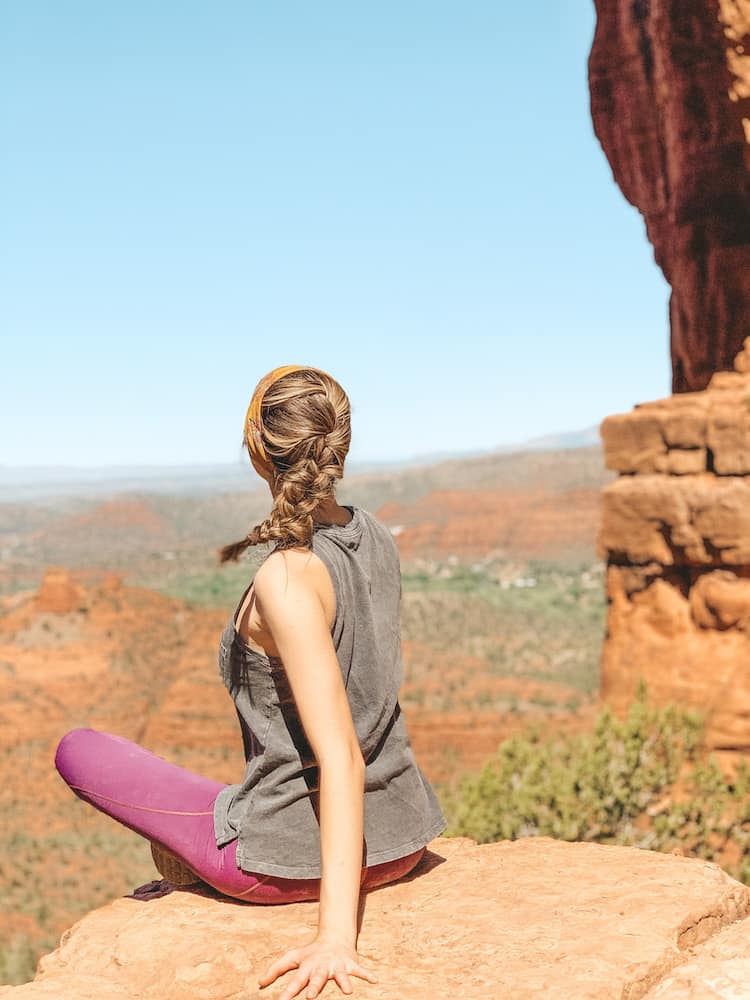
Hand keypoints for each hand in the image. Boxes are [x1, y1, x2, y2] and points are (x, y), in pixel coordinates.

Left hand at [258, 931, 377, 999]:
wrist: (333, 937)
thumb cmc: (310, 953)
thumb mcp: (292, 958)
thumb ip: (275, 970)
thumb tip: (259, 983)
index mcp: (307, 966)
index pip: (296, 980)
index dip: (288, 991)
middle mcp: (321, 966)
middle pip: (317, 978)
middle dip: (315, 987)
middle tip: (311, 997)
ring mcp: (336, 965)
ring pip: (340, 975)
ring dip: (343, 982)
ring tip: (348, 991)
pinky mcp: (350, 963)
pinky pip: (360, 970)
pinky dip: (367, 975)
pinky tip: (375, 980)